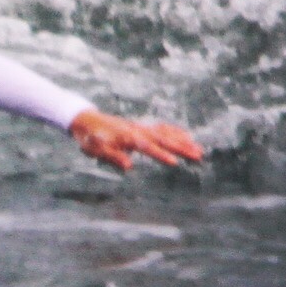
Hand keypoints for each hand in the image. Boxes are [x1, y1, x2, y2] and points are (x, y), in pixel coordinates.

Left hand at [68, 109, 202, 171]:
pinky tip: (187, 136)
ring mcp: (141, 128)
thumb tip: (129, 167)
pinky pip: (161, 128)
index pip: (147, 147)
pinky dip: (175, 132)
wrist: (86, 120)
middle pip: (162, 139)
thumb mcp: (96, 149)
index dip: (160, 154)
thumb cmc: (90, 138)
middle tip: (198, 155)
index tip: (175, 162)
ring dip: (182, 141)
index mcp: (127, 137)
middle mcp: (137, 130)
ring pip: (165, 134)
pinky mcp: (141, 127)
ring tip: (199, 150)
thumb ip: (112, 156)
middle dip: (181, 147)